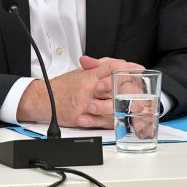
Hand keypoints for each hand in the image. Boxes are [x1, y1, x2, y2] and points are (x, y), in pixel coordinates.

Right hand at [16, 56, 143, 128]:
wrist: (42, 99)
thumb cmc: (62, 87)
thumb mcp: (79, 73)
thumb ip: (98, 68)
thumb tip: (118, 64)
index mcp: (88, 75)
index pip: (110, 67)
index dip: (126, 67)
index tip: (139, 69)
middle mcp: (87, 87)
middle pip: (115, 86)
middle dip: (131, 89)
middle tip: (144, 92)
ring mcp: (84, 102)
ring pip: (111, 105)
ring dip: (126, 108)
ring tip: (138, 109)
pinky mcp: (81, 116)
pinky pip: (101, 121)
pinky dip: (114, 121)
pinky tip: (123, 120)